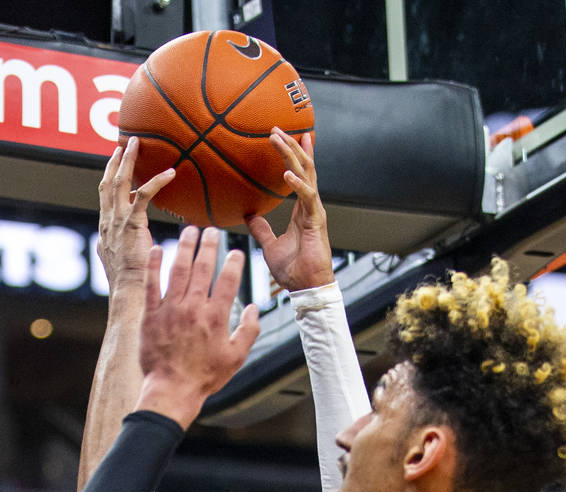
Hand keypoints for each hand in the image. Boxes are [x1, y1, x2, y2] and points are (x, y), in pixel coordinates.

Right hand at [97, 137, 174, 290]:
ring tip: (136, 143)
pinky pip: (143, 195)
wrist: (129, 291)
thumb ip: (126, 247)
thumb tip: (131, 244)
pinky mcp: (132, 223)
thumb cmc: (131, 284)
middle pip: (108, 183)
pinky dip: (157, 181)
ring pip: (120, 182)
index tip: (114, 162)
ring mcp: (117, 221)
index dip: (109, 177)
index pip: (105, 196)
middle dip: (115, 162)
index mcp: (105, 229)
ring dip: (128, 161)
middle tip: (124, 145)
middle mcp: (108, 222)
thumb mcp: (124, 262)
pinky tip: (170, 173)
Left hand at [135, 226, 260, 426]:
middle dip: (208, 245)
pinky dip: (153, 265)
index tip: (235, 251)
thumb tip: (255, 308)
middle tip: (211, 231)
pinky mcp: (151, 315)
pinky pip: (151, 284)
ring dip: (184, 247)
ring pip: (178, 270)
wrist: (172, 390)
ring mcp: (170, 309)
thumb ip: (249, 331)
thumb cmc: (205, 377)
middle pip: (202, 268)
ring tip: (189, 231)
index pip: (227, 280)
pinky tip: (156, 249)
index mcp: (216, 317)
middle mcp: (193, 308)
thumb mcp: (236, 357)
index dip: (233, 262)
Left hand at [246, 129, 334, 291]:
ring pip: (307, 175)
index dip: (295, 155)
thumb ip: (262, 229)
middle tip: (276, 129)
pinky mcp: (316, 222)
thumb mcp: (269, 245)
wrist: (305, 288)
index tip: (286, 136)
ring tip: (279, 139)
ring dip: (293, 156)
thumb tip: (249, 216)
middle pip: (304, 168)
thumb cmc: (292, 270)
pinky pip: (307, 198)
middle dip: (292, 147)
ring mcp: (315, 212)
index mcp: (302, 211)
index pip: (301, 175)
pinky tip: (286, 173)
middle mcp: (310, 207)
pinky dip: (297, 184)